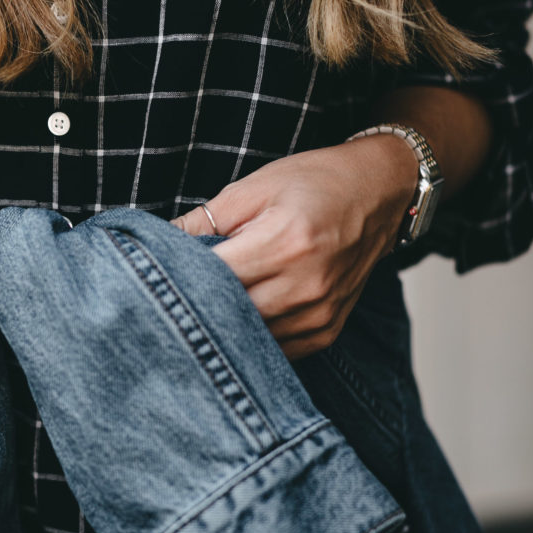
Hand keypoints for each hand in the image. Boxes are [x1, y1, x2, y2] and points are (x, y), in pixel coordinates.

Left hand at [173, 139, 419, 359]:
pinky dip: (250, 337)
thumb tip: (154, 246)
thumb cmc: (313, 183)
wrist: (379, 194)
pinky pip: (274, 350)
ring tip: (202, 307)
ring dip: (221, 326)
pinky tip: (235, 319)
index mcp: (285, 242)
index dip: (180, 279)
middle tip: (168, 297)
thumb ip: (203, 221)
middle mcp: (305, 285)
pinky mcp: (325, 331)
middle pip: (227, 314)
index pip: (213, 277)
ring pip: (248, 338)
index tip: (155, 275)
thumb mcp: (252, 188)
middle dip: (195, 306)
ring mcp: (318, 314)